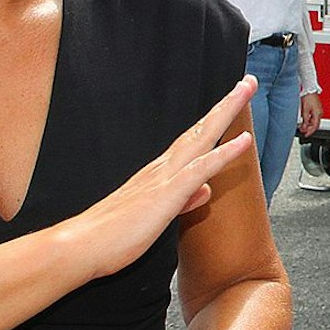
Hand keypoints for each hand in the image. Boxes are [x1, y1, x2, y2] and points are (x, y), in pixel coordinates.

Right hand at [64, 77, 254, 280]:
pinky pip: (201, 168)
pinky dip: (224, 153)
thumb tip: (205, 189)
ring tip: (247, 89)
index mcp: (159, 173)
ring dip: (226, 112)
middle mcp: (163, 168)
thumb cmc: (112, 236)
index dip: (214, 121)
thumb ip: (183, 200)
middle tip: (248, 82)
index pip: (193, 140)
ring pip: (202, 137)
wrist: (81, 247)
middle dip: (226, 104)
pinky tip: (244, 141)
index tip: (233, 102)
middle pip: (201, 129)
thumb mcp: (156, 215)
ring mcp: (165, 177)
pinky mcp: (167, 193)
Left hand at [297, 93, 322, 137]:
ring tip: (302, 126)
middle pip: (315, 125)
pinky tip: (304, 120)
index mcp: (318, 114)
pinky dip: (309, 120)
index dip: (310, 132)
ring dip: (309, 124)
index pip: (314, 126)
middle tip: (302, 131)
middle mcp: (320, 113)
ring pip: (314, 121)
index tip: (306, 135)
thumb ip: (304, 119)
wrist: (310, 90)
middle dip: (309, 129)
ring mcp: (319, 111)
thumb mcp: (304, 110)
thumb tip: (304, 126)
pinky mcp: (317, 109)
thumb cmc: (308, 97)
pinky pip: (314, 117)